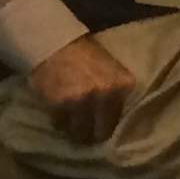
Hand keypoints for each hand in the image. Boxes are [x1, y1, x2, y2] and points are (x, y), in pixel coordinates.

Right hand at [26, 32, 136, 146]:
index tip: (101, 128)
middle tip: (86, 134)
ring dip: (75, 131)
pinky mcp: (60, 105)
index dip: (109, 126)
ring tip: (71, 124)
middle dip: (93, 135)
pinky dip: (59, 122)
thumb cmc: (85, 55)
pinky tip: (59, 113)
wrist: (55, 43)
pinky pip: (61, 125)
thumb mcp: (111, 70)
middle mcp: (107, 95)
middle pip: (102, 132)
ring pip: (80, 133)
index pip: (121, 121)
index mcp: (124, 85)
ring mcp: (83, 101)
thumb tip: (114, 122)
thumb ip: (116, 94)